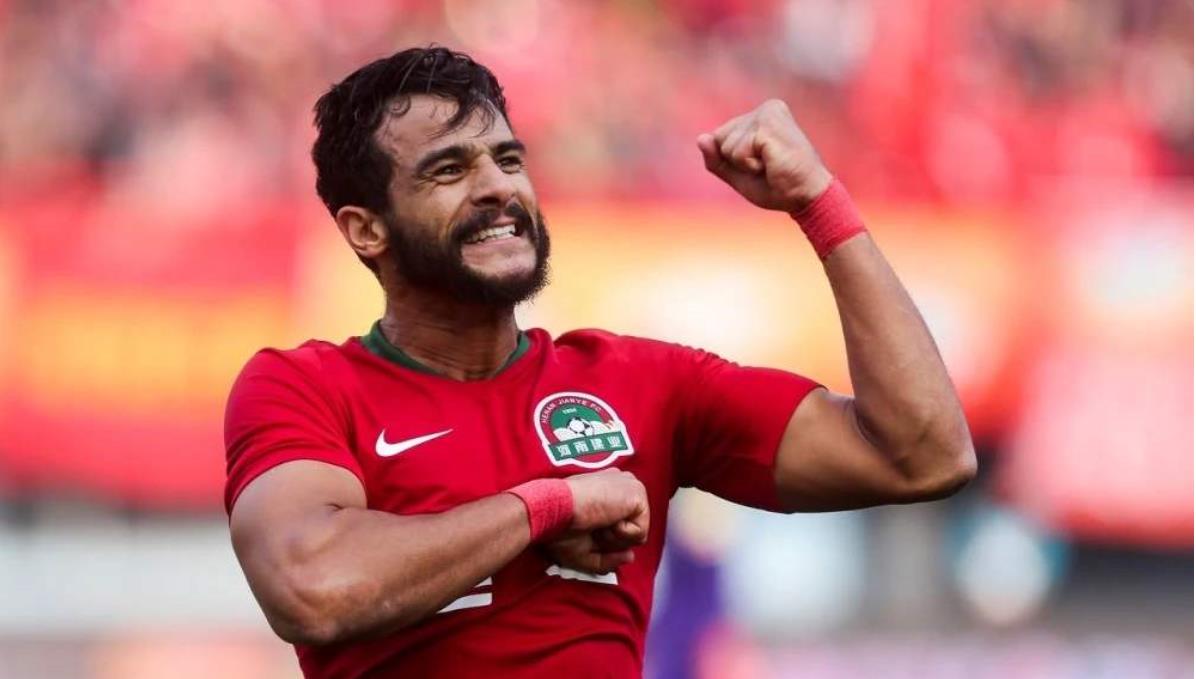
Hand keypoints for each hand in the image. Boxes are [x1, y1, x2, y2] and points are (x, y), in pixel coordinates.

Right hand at [543, 469, 648, 574]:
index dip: (603, 538)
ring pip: (637, 533)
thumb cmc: (558, 528)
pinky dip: (620, 535)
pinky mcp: (637, 493)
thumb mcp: (582, 551)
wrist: (552, 510)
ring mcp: (630, 486)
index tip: (583, 528)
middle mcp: (620, 484)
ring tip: (596, 521)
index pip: (620, 523)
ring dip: (614, 538)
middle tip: (589, 527)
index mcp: (606, 489)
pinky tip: (604, 518)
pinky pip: (641, 532)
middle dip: (610, 539)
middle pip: (630, 529)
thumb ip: (607, 557)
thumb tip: (630, 556)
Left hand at [697, 99, 832, 211]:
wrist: (808, 196)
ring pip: (726, 145)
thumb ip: (718, 159)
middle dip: (737, 162)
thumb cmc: (779, 187)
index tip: (762, 165)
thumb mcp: (740, 175)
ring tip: (772, 165)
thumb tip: (700, 138)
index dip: (733, 161)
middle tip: (768, 167)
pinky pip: (736, 152)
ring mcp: (767, 114)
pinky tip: (772, 164)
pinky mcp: (767, 125)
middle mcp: (766, 109)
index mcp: (762, 115)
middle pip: (719, 138)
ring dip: (745, 165)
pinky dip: (749, 166)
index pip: (720, 137)